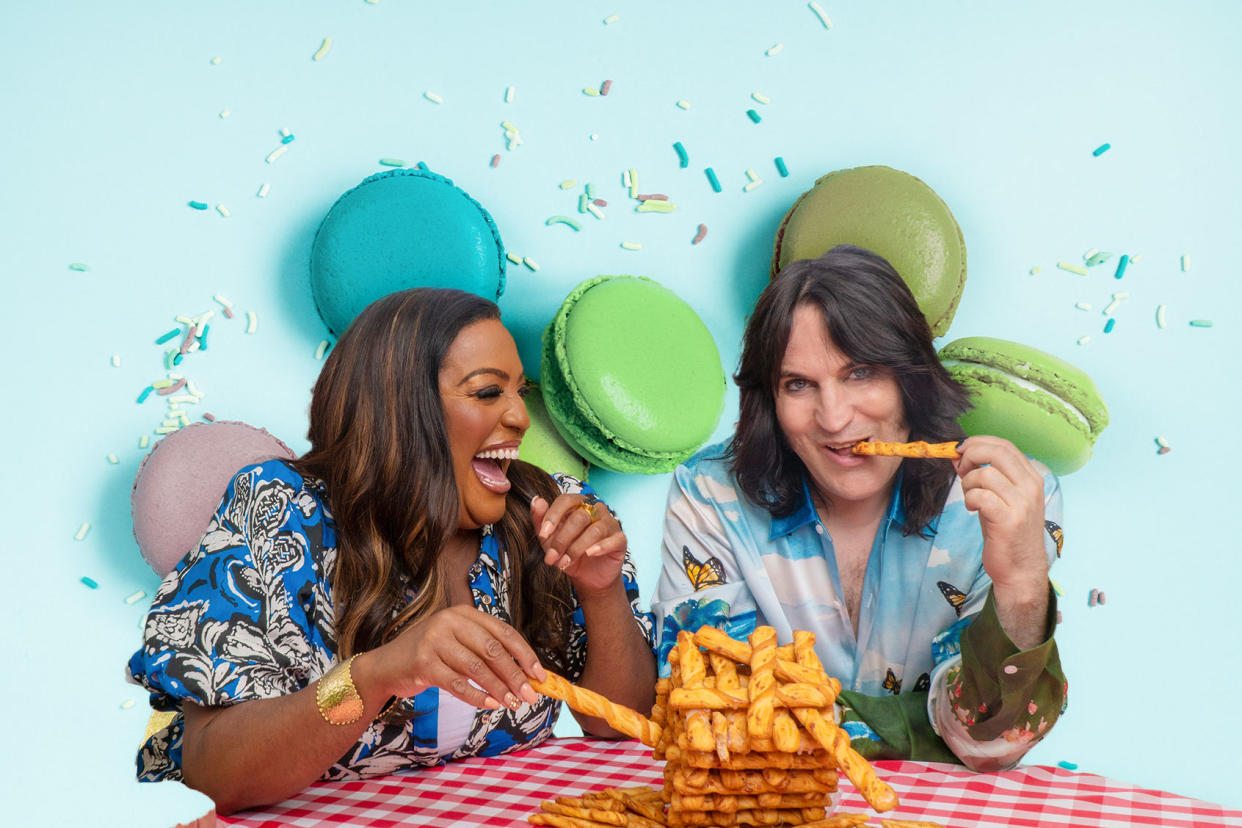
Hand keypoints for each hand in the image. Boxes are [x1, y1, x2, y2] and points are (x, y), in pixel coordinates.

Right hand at [369, 605, 545, 709]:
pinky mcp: (423, 663)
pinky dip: (476, 696)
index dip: (524, 654)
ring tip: (513, 704)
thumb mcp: (458, 644)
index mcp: (464, 613)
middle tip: (529, 696)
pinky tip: (490, 705)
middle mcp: (449, 621)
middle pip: (492, 650)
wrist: (386, 665)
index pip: (503, 632)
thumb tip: (524, 676)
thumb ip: (485, 653)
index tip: (539, 675)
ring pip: (477, 668)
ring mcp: (434, 641)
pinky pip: (457, 683)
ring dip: (499, 689)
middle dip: (515, 675)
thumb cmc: (430, 656)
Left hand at [532, 493, 626, 596]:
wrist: (587, 577)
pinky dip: (601, 547)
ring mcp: (610, 523)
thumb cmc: (567, 552)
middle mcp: (596, 509)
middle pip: (579, 517)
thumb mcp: (549, 539)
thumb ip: (541, 520)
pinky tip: (589, 554)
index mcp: (578, 504)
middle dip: (562, 540)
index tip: (542, 535)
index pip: (566, 500)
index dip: (553, 516)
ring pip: (595, 530)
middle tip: (551, 558)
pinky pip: (614, 539)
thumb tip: (536, 500)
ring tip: (564, 563)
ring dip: (576, 548)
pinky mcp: (620, 539)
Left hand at [954, 436, 1048, 600]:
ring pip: (985, 474)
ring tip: (970, 497)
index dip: (978, 442)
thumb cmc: (1007, 532)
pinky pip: (980, 496)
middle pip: (996, 452)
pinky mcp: (1009, 520)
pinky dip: (969, 499)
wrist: (1021, 569)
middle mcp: (1031, 487)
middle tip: (960, 469)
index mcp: (1031, 478)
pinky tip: (972, 509)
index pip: (1005, 445)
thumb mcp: (1001, 498)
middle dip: (970, 455)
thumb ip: (986, 476)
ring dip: (968, 483)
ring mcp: (1022, 503)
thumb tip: (959, 455)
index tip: (960, 450)